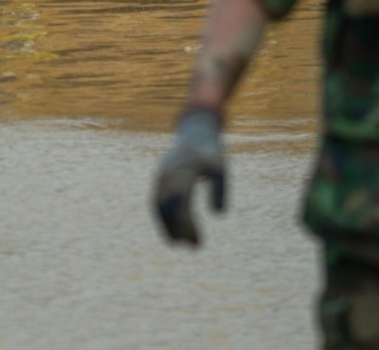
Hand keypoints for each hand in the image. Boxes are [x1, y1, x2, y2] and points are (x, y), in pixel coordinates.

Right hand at [153, 107, 225, 245]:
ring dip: (167, 227)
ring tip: (179, 244)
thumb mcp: (221, 168)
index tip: (198, 243)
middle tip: (194, 247)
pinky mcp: (159, 179)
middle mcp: (168, 173)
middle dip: (179, 230)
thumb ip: (220, 189)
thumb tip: (218, 214)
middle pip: (168, 208)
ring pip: (159, 206)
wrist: (195, 131)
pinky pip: (157, 202)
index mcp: (183, 170)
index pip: (181, 204)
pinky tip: (173, 232)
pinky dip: (162, 218)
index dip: (187, 226)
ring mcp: (160, 175)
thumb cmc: (211, 153)